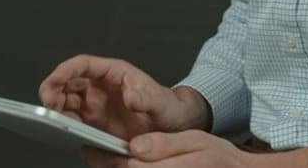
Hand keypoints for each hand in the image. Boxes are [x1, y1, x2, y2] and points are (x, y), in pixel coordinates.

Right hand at [39, 54, 209, 139]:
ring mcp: (95, 105)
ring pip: (65, 100)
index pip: (84, 64)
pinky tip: (61, 130)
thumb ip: (147, 98)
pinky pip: (72, 120)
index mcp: (114, 73)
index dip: (66, 69)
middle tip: (47, 104)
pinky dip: (63, 123)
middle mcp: (100, 87)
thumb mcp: (160, 102)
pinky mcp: (93, 123)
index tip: (56, 78)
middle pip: (68, 81)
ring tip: (52, 118)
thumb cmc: (167, 107)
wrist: (172, 126)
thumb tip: (132, 96)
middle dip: (53, 89)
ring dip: (55, 107)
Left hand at [80, 130, 255, 167]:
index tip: (88, 147)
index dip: (104, 156)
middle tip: (89, 153)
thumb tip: (136, 146)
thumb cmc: (220, 159)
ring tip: (100, 159)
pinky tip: (125, 166)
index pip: (126, 165)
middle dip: (104, 165)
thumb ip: (164, 144)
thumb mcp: (196, 142)